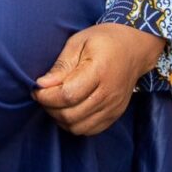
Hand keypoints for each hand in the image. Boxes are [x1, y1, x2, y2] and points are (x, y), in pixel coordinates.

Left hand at [31, 23, 165, 135]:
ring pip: (78, 127)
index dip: (46, 96)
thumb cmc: (104, 41)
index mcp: (99, 71)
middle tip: (43, 95)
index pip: (67, 95)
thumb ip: (61, 65)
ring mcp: (113, 107)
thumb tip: (42, 84)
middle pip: (71, 114)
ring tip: (54, 102)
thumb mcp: (78, 42)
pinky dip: (74, 124)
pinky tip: (68, 110)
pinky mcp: (115, 115)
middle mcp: (108, 93)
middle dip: (49, 108)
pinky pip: (90, 130)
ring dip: (59, 118)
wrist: (134, 49)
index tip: (37, 88)